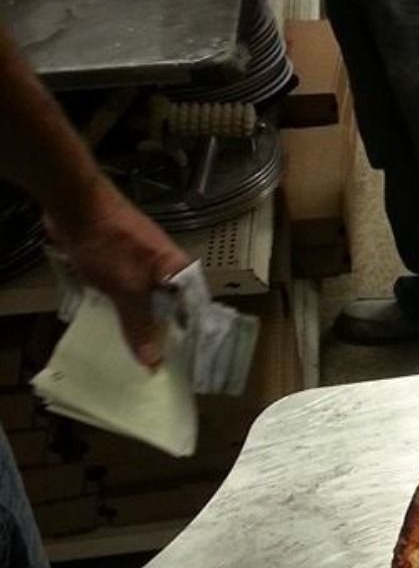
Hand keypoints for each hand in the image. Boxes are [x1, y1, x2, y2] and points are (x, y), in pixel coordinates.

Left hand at [45, 178, 190, 367]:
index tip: (185, 366)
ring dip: (141, 324)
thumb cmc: (109, 243)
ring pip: (149, 303)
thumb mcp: (127, 289)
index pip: (196, 313)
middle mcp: (169, 269)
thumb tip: (153, 362)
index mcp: (182, 271)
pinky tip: (116, 326)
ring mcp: (145, 264)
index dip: (191, 340)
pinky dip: (124, 310)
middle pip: (172, 310)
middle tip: (158, 365)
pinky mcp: (123, 262)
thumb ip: (140, 325)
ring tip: (137, 352)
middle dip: (164, 336)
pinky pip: (129, 294)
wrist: (72, 201)